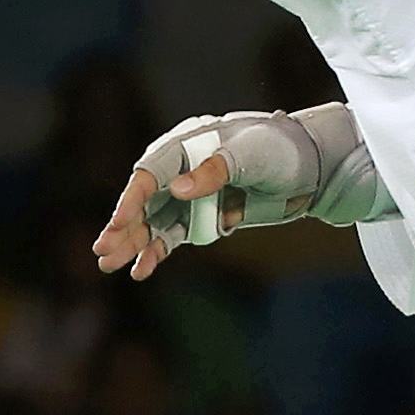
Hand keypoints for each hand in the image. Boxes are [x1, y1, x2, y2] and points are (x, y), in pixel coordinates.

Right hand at [92, 105, 379, 280]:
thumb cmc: (281, 150)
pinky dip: (158, 252)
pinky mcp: (206, 217)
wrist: (313, 169)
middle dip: (123, 227)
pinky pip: (174, 237)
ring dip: (134, 243)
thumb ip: (214, 171)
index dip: (132, 200)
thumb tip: (177, 189)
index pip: (151, 173)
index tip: (119, 224)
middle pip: (145, 200)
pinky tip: (141, 269)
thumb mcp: (251, 155)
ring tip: (109, 265)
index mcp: (188, 144)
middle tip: (102, 252)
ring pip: (154, 222)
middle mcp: (184, 169)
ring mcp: (194, 195)